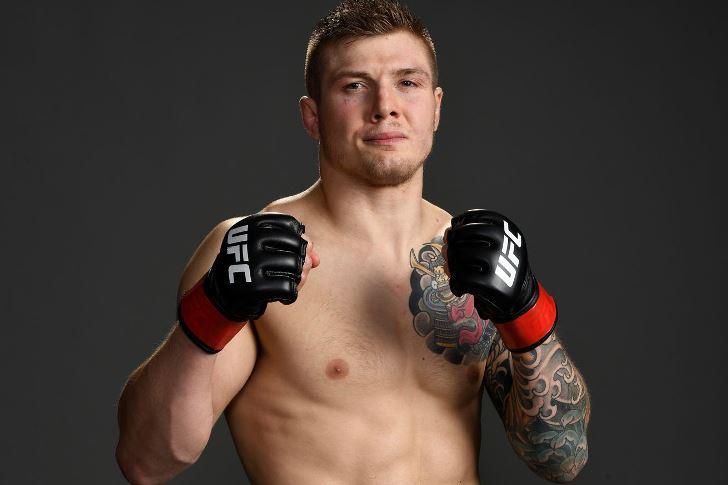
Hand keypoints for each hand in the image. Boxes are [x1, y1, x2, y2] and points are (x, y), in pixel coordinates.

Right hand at [179, 212, 312, 352]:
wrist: (221, 295)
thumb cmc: (252, 267)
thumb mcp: (267, 251)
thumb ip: (295, 249)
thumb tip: (316, 259)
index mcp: (249, 226)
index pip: (290, 224)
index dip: (299, 238)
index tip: (293, 250)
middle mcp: (247, 241)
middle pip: (297, 245)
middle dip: (302, 260)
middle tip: (296, 271)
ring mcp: (249, 263)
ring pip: (295, 266)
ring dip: (298, 278)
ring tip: (288, 283)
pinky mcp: (252, 287)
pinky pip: (289, 287)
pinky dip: (291, 294)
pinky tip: (284, 297)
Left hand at [444, 209, 555, 352]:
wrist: (519, 298)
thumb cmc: (500, 268)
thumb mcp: (497, 246)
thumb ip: (474, 237)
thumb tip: (447, 234)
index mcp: (508, 231)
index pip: (478, 217)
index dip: (462, 221)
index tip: (454, 226)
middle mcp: (505, 243)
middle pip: (463, 235)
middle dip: (451, 244)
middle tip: (448, 254)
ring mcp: (499, 263)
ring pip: (460, 255)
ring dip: (451, 264)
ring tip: (454, 272)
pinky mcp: (492, 284)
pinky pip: (461, 278)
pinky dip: (455, 284)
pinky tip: (459, 289)